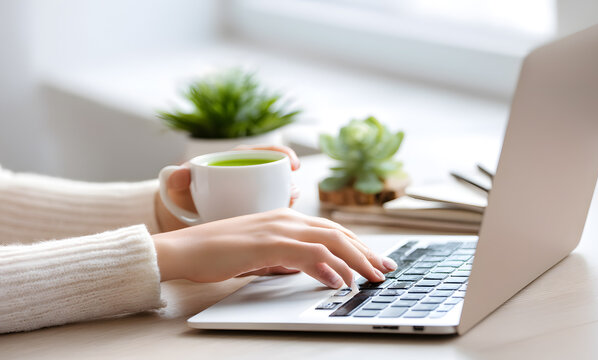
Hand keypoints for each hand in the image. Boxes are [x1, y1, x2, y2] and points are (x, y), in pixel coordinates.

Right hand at [152, 208, 397, 287]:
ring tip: (372, 277)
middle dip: (366, 252)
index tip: (375, 261)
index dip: (357, 245)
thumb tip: (313, 270)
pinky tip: (339, 282)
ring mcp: (277, 229)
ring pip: (329, 241)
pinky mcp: (267, 244)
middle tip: (386, 270)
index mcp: (285, 219)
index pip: (331, 230)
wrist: (184, 249)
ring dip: (355, 260)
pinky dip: (327, 267)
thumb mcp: (261, 254)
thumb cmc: (218, 252)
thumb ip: (287, 259)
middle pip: (338, 233)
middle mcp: (286, 219)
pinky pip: (306, 254)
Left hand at [155, 145, 301, 232]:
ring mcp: (255, 196)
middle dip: (291, 182)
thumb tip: (176, 175)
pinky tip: (279, 228)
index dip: (283, 154)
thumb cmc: (185, 193)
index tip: (291, 163)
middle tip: (292, 192)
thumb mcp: (178, 184)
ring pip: (278, 195)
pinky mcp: (255, 215)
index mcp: (237, 161)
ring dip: (288, 200)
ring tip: (286, 208)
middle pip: (278, 175)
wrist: (182, 216)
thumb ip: (175, 178)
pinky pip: (271, 215)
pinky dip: (279, 220)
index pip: (266, 152)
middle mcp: (251, 176)